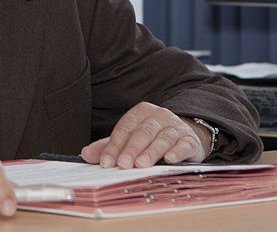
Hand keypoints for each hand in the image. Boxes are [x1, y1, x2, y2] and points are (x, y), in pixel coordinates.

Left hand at [80, 102, 209, 168]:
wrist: (187, 135)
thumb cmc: (153, 138)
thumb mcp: (130, 138)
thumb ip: (109, 146)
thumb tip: (86, 154)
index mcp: (141, 112)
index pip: (125, 128)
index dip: (114, 146)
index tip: (106, 162)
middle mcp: (159, 115)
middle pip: (143, 132)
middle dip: (131, 149)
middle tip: (123, 165)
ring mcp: (176, 126)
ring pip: (162, 138)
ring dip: (151, 152)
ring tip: (141, 165)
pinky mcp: (191, 139)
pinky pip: (184, 144)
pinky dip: (177, 151)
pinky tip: (169, 159)